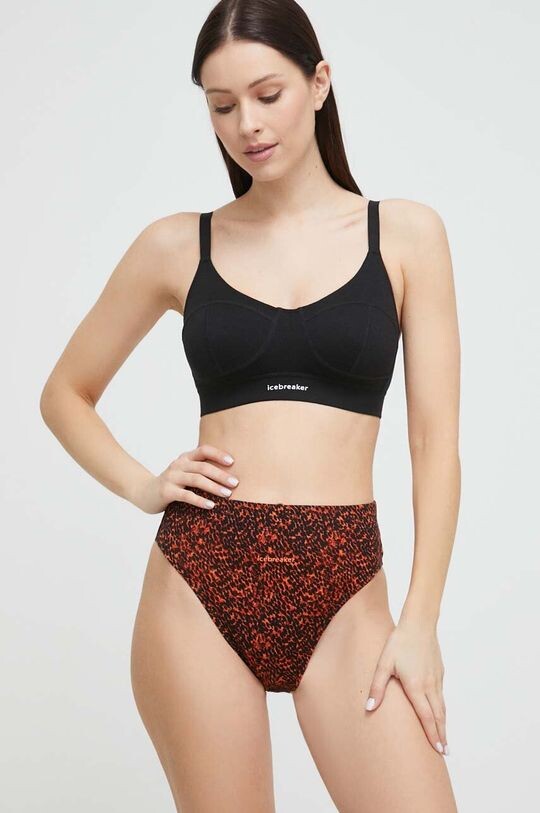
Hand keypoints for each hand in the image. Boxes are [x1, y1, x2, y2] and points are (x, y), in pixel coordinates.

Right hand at [130, 444, 238, 513]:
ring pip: (196, 480)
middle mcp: (178, 465)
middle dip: (221, 475)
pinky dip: (200, 500)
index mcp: (185, 458)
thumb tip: (229, 475)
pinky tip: (211, 505)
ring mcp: (171, 477)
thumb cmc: (171, 484)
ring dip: (214, 487)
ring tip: (228, 494)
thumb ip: (200, 470)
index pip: (203, 450)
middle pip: (203, 467)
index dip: (218, 454)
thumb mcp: (184, 473)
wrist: (144, 493)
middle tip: (236, 483)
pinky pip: (186, 495)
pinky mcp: (166, 491)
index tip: (232, 462)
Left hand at [364, 619, 448, 755]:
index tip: (438, 750)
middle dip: (441, 734)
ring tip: (444, 738)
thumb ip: (377, 687)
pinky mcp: (439, 671)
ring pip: (442, 706)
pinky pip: (441, 695)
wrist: (419, 623)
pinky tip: (439, 712)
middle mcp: (430, 685)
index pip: (426, 716)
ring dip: (443, 723)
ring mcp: (436, 678)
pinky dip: (442, 708)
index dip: (432, 734)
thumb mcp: (384, 664)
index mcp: (416, 686)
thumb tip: (368, 708)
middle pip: (438, 715)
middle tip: (445, 752)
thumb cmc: (399, 642)